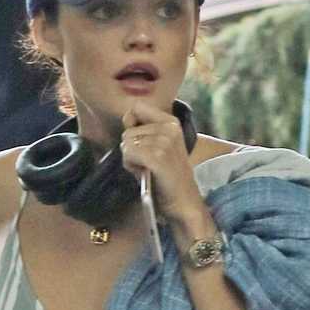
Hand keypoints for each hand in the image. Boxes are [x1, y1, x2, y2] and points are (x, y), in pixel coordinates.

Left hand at [118, 100, 203, 231]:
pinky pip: (128, 153)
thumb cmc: (167, 178)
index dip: (131, 124)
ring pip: (126, 143)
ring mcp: (164, 141)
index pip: (137, 107)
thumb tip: (126, 118)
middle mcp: (168, 128)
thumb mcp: (159, 147)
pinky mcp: (158, 157)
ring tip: (148, 170)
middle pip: (128, 130)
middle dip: (132, 149)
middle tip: (148, 164)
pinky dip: (131, 166)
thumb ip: (142, 130)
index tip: (141, 143)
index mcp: (171, 122)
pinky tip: (144, 173)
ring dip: (131, 160)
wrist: (183, 203)